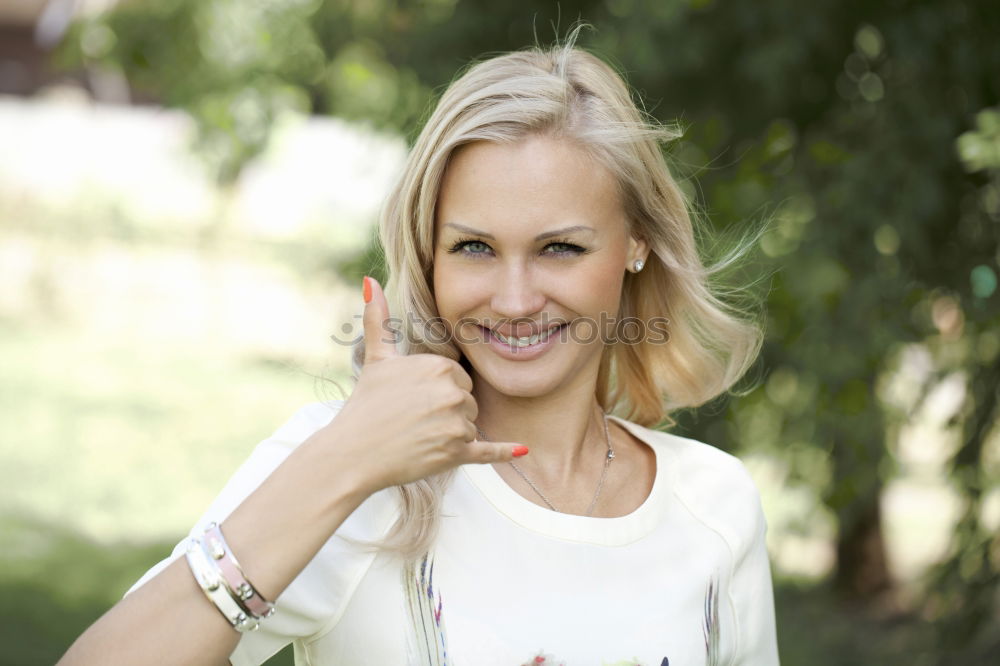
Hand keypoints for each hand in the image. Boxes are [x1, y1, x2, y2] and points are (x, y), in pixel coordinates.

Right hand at [324, 277, 525, 493]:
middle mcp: (453, 393)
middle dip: (447, 412)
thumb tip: (369, 281)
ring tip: (418, 437)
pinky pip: (487, 451)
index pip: (458, 378)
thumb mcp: (376, 358)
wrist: (351, 454)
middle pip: (467, 402)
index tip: (414, 399)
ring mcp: (456, 425)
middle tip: (414, 420)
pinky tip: (523, 450)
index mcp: (439, 366)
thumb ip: (378, 318)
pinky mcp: (456, 454)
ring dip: (450, 434)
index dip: (439, 390)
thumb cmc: (364, 405)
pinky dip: (504, 452)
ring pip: (469, 426)